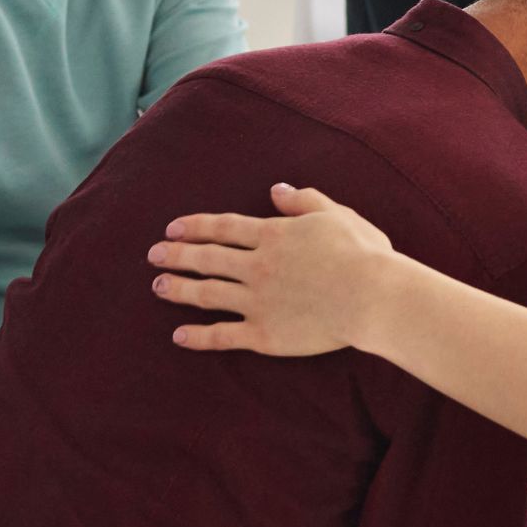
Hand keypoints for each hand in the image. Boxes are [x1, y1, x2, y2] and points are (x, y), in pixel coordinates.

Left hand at [150, 183, 398, 354]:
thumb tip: (276, 189)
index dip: (195, 226)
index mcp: (274, 236)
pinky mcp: (265, 334)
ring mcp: (258, 301)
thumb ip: (304, 200)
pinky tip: (179, 335)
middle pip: (207, 258)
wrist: (373, 297)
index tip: (172, 228)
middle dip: (176, 255)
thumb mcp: (337, 215)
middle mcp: (258, 266)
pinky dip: (198, 336)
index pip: (224, 228)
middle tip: (153, 255)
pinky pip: (223, 335)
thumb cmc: (364, 254)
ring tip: (158, 287)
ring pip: (207, 294)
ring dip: (179, 289)